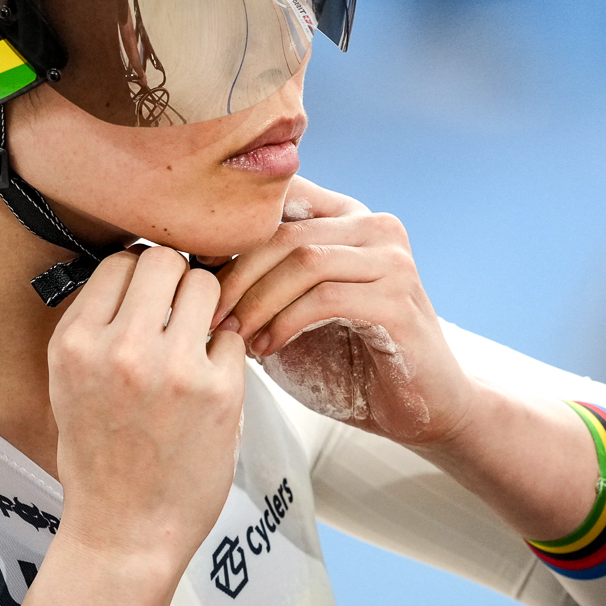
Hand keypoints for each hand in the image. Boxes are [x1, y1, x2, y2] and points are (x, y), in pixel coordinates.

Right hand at [48, 247, 248, 570]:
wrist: (124, 532)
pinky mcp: (218, 391)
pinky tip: (211, 383)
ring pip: (205, 285)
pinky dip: (226, 353)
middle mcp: (119, 348)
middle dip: (176, 278)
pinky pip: (233, 337)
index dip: (139, 276)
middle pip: (163, 259)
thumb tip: (136, 273)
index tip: (150, 298)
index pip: (119, 262)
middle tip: (180, 312)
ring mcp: (172, 368)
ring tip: (197, 341)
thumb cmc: (99, 462)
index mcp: (75, 344)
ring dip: (207, 307)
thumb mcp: (69, 386)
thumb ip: (97, 330)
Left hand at [210, 177, 476, 449]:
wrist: (419, 408)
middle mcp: (374, 226)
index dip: (229, 232)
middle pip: (283, 231)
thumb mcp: (290, 311)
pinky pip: (326, 298)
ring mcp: (392, 260)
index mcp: (346, 217)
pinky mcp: (400, 300)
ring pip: (303, 260)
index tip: (196, 275)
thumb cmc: (348, 361)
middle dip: (234, 276)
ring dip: (257, 301)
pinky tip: (266, 349)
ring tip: (234, 337)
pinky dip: (285, 323)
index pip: (277, 197)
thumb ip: (257, 282)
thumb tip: (186, 267)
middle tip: (207, 317)